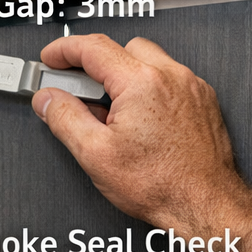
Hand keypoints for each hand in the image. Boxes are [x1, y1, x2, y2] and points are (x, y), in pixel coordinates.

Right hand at [32, 34, 243, 232]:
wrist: (203, 204)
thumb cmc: (160, 185)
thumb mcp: (95, 154)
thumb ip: (65, 118)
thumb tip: (48, 100)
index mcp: (142, 83)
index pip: (93, 47)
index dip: (64, 50)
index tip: (52, 58)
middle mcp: (171, 76)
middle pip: (122, 48)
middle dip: (97, 64)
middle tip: (81, 91)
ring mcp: (191, 87)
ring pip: (149, 61)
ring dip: (125, 76)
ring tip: (114, 112)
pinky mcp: (203, 100)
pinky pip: (170, 79)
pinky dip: (150, 89)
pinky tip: (141, 120)